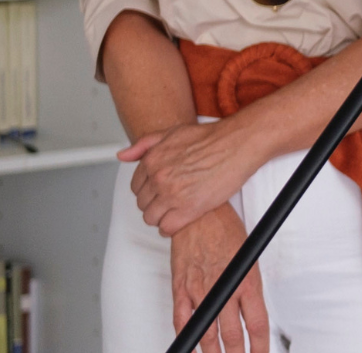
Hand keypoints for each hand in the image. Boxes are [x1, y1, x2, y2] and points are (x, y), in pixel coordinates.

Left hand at [122, 119, 261, 236]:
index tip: (158, 191)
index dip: (148, 190)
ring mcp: (173, 195)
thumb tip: (123, 155)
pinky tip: (179, 221)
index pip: (136, 187)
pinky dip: (170, 228)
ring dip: (161, 217)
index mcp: (152, 161)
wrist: (237, 143)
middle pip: (143, 204)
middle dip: (154, 203)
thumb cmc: (211, 138)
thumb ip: (144, 144)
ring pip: (152, 218)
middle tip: (169, 201)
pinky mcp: (189, 209)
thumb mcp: (172, 132)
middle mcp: (159, 179)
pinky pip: (168, 228)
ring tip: (174, 211)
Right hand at [170, 206, 269, 352]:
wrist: (199, 214)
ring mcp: (200, 290)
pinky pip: (181, 320)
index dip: (260, 346)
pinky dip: (187, 336)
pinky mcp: (180, 288)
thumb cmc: (225, 230)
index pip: (257, 324)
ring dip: (213, 352)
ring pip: (207, 333)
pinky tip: (193, 346)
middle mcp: (224, 288)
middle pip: (233, 335)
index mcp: (247, 281)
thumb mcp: (250, 258)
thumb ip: (249, 286)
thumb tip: (251, 311)